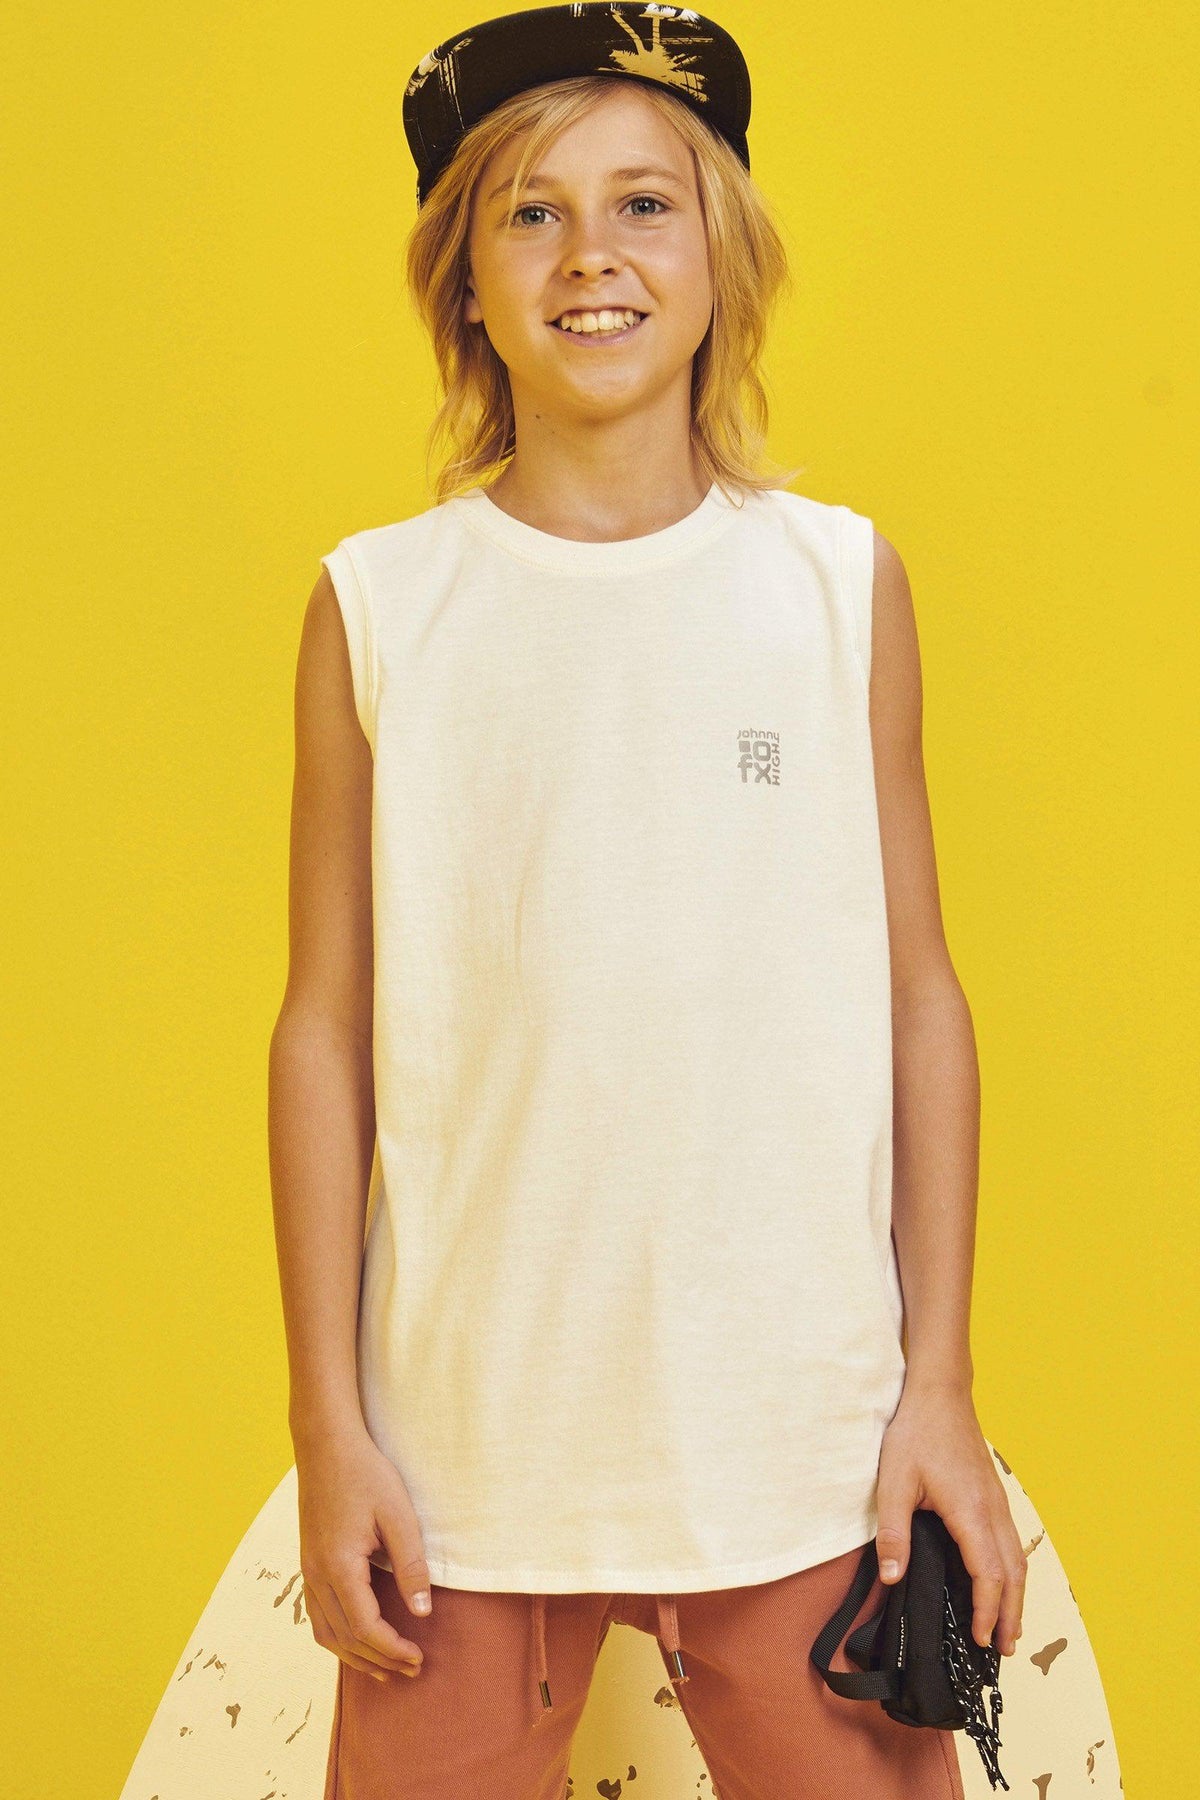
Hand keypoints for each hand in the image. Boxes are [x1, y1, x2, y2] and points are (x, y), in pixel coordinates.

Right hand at [297, 1424, 433, 1681]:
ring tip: (385, 1667)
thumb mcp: (399, 1514)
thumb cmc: (365, 1474)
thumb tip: (423, 1612)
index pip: (365, 1628)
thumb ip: (411, 1564)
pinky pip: (317, 1615)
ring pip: (325, 1633)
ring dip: (355, 1655)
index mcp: (339, 1567)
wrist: (326, 1445)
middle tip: (411, 1669)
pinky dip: (337, 1637)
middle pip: (344, 1638)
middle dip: (378, 1660)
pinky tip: (356, 1639)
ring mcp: (308, 1571)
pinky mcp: (308, 1563)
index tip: (418, 1659)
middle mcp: (317, 1576)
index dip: (392, 1650)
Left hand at [874, 1381, 1026, 1657]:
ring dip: (1016, 1595)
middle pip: (1013, 1573)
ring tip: (1009, 1627)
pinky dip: (1011, 1571)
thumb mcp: (894, 1481)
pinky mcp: (993, 1494)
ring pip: (1017, 1558)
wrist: (939, 1391)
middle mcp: (993, 1510)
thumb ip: (894, 1531)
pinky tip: (1001, 1580)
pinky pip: (1010, 1541)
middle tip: (1004, 1650)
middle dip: (1011, 1614)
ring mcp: (998, 1501)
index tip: (981, 1640)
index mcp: (971, 1511)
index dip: (988, 1611)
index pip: (988, 1574)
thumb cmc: (916, 1432)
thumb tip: (893, 1578)